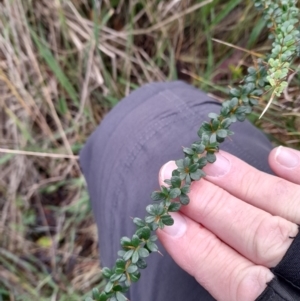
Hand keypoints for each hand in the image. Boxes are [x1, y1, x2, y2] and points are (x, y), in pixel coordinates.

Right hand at [157, 146, 299, 300]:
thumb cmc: (296, 299)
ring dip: (246, 182)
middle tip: (174, 177)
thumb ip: (240, 287)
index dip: (198, 250)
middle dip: (211, 205)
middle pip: (259, 236)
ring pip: (286, 208)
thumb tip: (197, 245)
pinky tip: (278, 156)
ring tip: (211, 162)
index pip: (236, 279)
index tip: (167, 223)